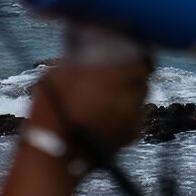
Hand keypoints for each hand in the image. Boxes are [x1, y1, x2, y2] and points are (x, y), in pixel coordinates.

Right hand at [28, 58, 149, 156]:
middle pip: (142, 76)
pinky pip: (135, 116)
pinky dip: (127, 111)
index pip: (140, 56)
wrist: (55, 152)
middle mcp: (131, 94)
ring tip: (112, 91)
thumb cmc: (53, 107)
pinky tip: (110, 112)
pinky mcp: (132, 136)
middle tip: (117, 69)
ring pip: (140, 96)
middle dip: (131, 71)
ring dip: (130, 91)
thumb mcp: (60, 72)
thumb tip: (88, 44)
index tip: (128, 47)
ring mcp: (133, 117)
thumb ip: (81, 57)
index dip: (135, 51)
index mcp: (116, 74)